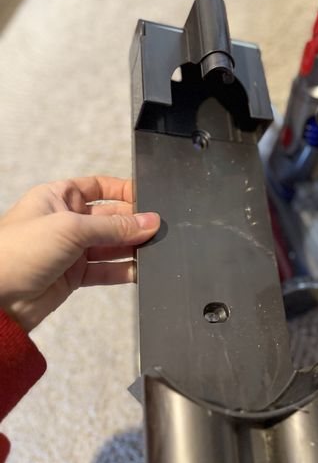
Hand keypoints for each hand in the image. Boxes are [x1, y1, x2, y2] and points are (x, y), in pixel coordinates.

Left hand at [0, 176, 159, 331]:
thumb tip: (148, 221)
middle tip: (156, 228)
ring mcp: (71, 249)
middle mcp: (66, 220)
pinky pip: (107, 270)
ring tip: (153, 249)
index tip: (148, 198)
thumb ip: (114, 226)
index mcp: (58, 196)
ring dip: (132, 247)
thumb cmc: (16, 252)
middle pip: (111, 217)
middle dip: (134, 223)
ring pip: (112, 245)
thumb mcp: (70, 228)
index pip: (99, 187)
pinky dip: (124, 270)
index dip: (123, 190)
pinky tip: (140, 269)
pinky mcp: (74, 275)